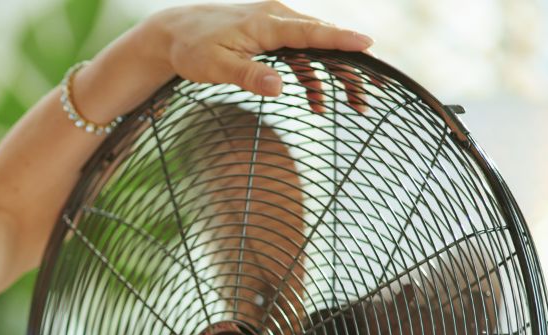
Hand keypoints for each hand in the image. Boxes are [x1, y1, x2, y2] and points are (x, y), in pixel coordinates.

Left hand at [145, 1, 376, 113]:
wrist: (175, 32)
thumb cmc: (193, 49)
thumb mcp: (216, 67)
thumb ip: (248, 76)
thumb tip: (279, 88)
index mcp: (266, 22)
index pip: (311, 31)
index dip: (340, 39)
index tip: (368, 44)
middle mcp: (277, 17)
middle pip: (323, 41)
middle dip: (350, 66)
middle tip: (372, 92)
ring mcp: (276, 25)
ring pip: (316, 48)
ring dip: (335, 75)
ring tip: (356, 104)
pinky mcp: (272, 35)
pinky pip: (301, 54)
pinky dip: (310, 77)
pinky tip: (317, 104)